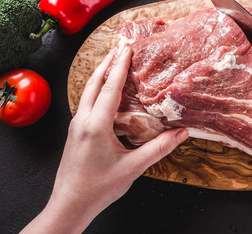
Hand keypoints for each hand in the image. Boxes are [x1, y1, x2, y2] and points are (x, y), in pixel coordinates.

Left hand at [22, 46, 187, 232]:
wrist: (69, 205)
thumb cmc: (98, 188)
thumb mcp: (133, 168)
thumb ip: (159, 148)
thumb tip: (182, 133)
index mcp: (96, 125)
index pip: (110, 88)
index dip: (121, 66)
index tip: (128, 48)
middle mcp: (83, 120)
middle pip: (94, 82)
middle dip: (108, 62)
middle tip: (121, 47)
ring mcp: (77, 125)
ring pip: (88, 91)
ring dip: (102, 74)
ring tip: (114, 62)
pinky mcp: (77, 131)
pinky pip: (87, 102)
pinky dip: (98, 89)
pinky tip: (107, 92)